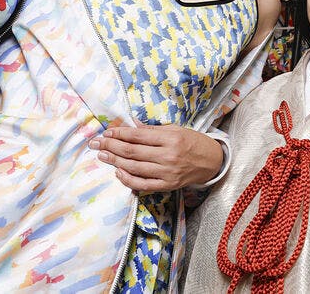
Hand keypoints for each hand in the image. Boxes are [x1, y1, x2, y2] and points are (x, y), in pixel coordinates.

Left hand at [88, 122, 223, 192]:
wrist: (213, 162)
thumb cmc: (194, 142)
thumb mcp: (176, 129)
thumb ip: (153, 129)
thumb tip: (132, 125)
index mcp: (170, 138)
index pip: (138, 135)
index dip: (120, 133)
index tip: (107, 132)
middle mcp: (168, 156)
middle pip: (132, 151)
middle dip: (111, 146)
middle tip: (96, 143)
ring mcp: (167, 172)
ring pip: (134, 167)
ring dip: (115, 161)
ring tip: (102, 156)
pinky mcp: (167, 185)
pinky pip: (143, 184)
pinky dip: (128, 179)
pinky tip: (118, 171)